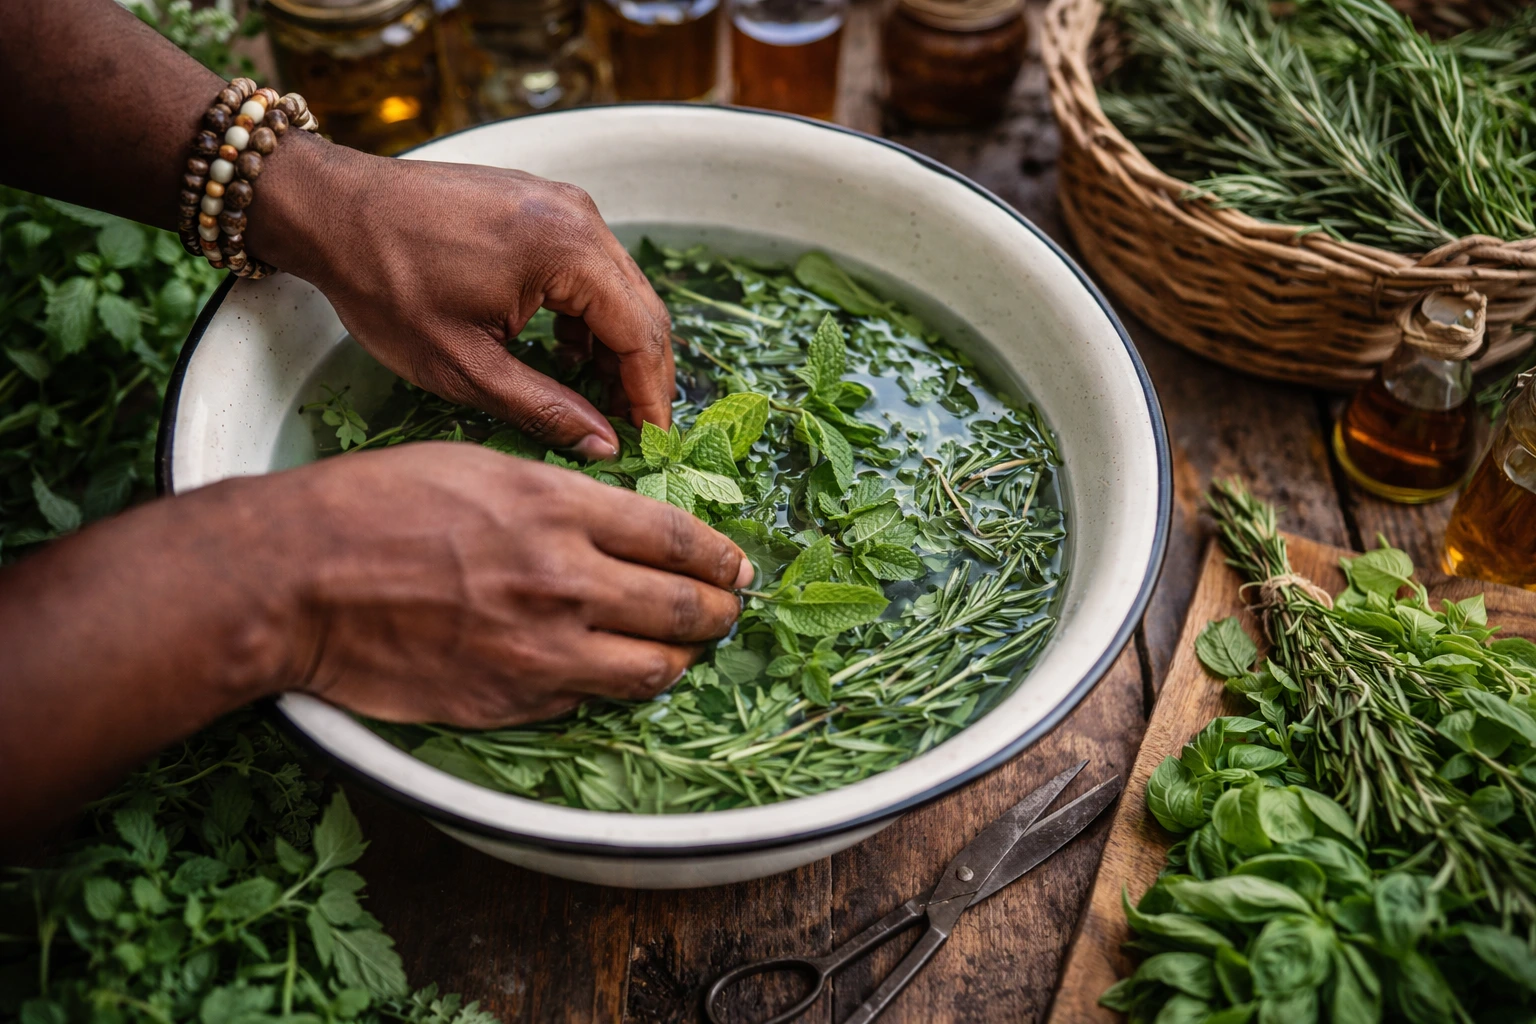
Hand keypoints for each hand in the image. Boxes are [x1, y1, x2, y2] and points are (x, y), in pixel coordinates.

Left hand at [250, 136, 673, 459]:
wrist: (329, 208)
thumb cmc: (384, 285)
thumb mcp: (463, 365)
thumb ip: (543, 408)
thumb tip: (604, 446)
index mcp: (567, 250)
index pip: (641, 334)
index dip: (651, 396)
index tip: (651, 444)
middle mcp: (578, 217)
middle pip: (642, 309)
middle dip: (642, 376)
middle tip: (632, 432)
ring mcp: (563, 205)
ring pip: (621, 289)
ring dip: (618, 347)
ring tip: (599, 403)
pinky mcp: (543, 205)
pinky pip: (593, 268)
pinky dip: (592, 316)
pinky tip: (567, 355)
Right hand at [272, 444, 749, 725]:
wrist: (296, 579)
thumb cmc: (374, 506)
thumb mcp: (480, 467)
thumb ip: (559, 500)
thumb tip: (614, 528)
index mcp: (558, 509)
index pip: (674, 538)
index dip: (719, 556)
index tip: (737, 567)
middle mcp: (564, 581)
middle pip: (682, 608)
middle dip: (718, 612)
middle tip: (726, 610)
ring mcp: (540, 650)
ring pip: (652, 669)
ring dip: (677, 660)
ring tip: (680, 651)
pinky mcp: (511, 701)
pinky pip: (587, 699)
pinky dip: (604, 684)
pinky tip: (601, 669)